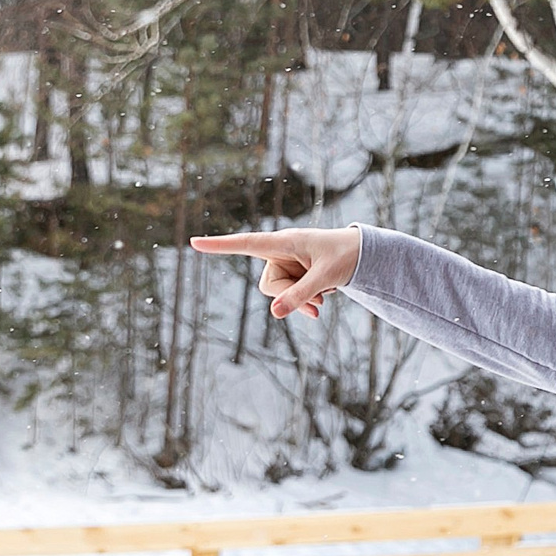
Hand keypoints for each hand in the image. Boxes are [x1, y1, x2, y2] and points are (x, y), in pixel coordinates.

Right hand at [190, 227, 361, 318]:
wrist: (362, 255)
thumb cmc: (345, 256)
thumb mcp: (326, 277)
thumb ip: (301, 294)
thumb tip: (274, 314)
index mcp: (285, 241)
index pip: (246, 244)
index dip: (220, 245)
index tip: (194, 242)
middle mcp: (280, 252)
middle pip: (269, 285)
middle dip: (291, 296)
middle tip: (320, 299)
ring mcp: (285, 265)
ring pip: (278, 294)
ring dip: (301, 300)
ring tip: (325, 296)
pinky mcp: (292, 275)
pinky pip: (288, 297)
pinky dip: (303, 303)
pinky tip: (321, 303)